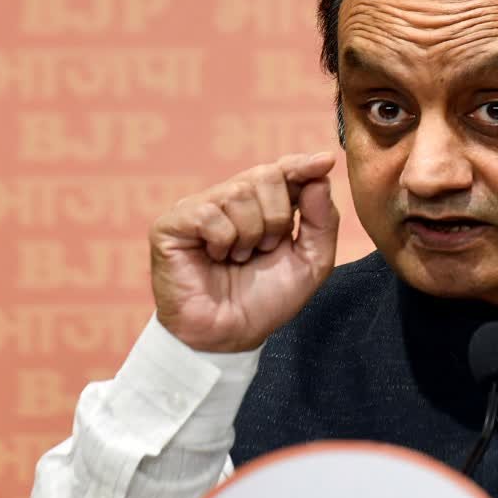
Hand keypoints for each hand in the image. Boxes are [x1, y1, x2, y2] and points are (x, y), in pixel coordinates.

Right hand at [149, 152, 339, 351]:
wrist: (230, 336)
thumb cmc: (266, 300)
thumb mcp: (310, 263)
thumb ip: (322, 221)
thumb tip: (320, 177)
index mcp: (263, 205)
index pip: (284, 170)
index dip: (303, 165)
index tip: (325, 161)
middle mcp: (229, 200)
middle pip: (266, 175)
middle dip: (277, 217)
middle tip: (266, 249)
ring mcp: (199, 208)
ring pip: (239, 193)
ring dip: (251, 235)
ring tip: (239, 258)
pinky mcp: (171, 224)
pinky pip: (210, 214)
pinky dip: (223, 241)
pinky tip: (215, 258)